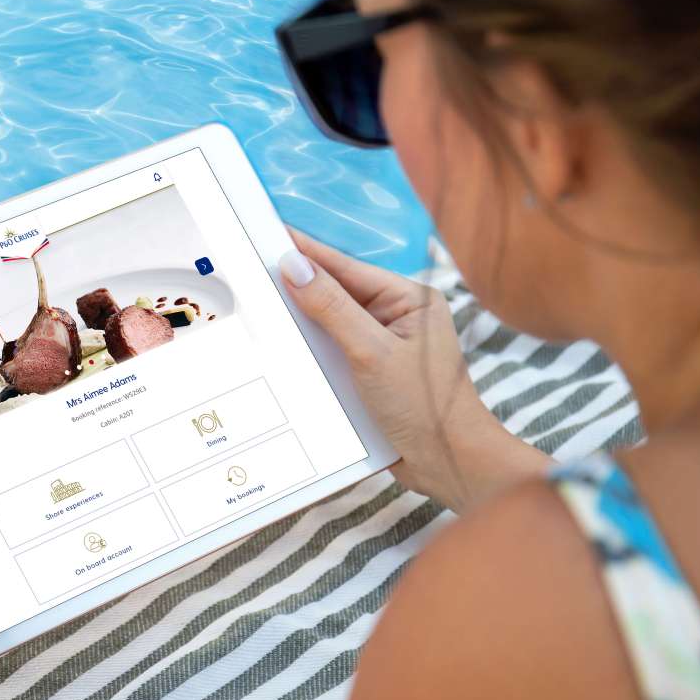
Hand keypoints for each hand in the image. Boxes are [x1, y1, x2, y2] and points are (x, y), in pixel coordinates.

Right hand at [279, 229, 549, 511]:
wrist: (447, 465)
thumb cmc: (424, 406)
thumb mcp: (372, 352)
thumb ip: (332, 308)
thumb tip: (294, 266)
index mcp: (409, 299)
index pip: (346, 268)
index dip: (306, 253)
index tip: (270, 235)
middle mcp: (397, 318)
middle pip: (336, 294)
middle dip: (297, 285)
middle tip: (251, 267)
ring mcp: (383, 347)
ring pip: (330, 324)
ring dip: (300, 320)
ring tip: (257, 302)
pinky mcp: (370, 375)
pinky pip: (332, 353)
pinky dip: (309, 350)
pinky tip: (281, 346)